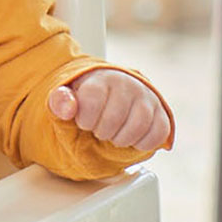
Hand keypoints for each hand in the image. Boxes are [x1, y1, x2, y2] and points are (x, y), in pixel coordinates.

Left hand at [48, 69, 170, 151]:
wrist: (110, 94)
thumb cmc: (86, 99)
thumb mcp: (66, 99)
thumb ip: (60, 102)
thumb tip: (68, 107)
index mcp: (101, 78)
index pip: (92, 101)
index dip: (85, 120)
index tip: (84, 122)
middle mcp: (127, 83)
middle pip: (114, 118)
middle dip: (102, 131)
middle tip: (98, 129)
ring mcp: (146, 97)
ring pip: (139, 125)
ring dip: (122, 139)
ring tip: (113, 135)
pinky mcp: (161, 112)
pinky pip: (159, 133)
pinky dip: (143, 143)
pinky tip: (131, 139)